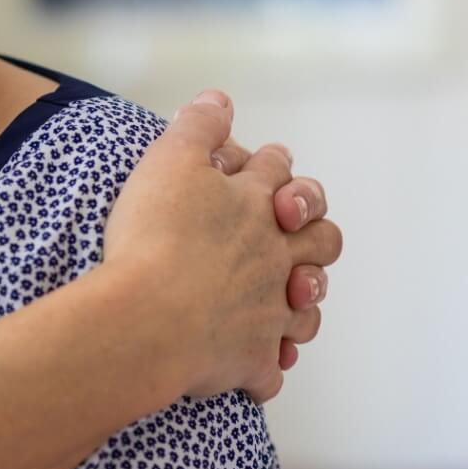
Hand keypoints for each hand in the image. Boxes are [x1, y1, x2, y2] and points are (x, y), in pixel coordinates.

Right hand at [102, 91, 341, 403]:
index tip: (271, 162)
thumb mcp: (168, 161)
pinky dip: (266, 366)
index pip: (277, 172)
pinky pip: (269, 369)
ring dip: (301, 300)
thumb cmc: (153, 236)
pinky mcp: (251, 359)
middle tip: (295, 229)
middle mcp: (274, 256)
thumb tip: (219, 98)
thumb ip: (198, 126)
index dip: (274, 164)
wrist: (146, 316)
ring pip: (307, 306)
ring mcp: (268, 311)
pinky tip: (256, 364)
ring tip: (287, 297)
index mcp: (254, 205)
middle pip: (321, 239)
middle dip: (314, 231)